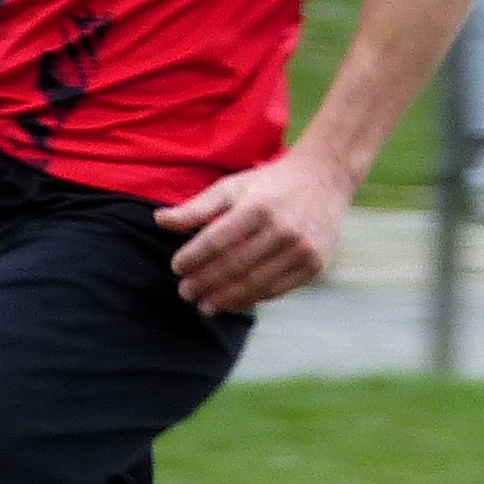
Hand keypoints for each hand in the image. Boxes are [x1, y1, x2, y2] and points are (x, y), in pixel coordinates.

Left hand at [155, 149, 350, 315]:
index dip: (194, 257)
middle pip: (235, 265)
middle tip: (185, 293)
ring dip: (226, 298)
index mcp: (259, 207)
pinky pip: (278, 289)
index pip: (217, 240)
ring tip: (205, 306)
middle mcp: (284, 229)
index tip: (176, 268)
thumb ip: (196, 208)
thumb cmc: (268, 184)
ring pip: (256, 283)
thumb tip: (159, 220)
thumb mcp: (231, 187)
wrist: (324, 178)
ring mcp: (302, 248)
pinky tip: (232, 301)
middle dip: (206, 283)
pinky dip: (253, 298)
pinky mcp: (315, 263)